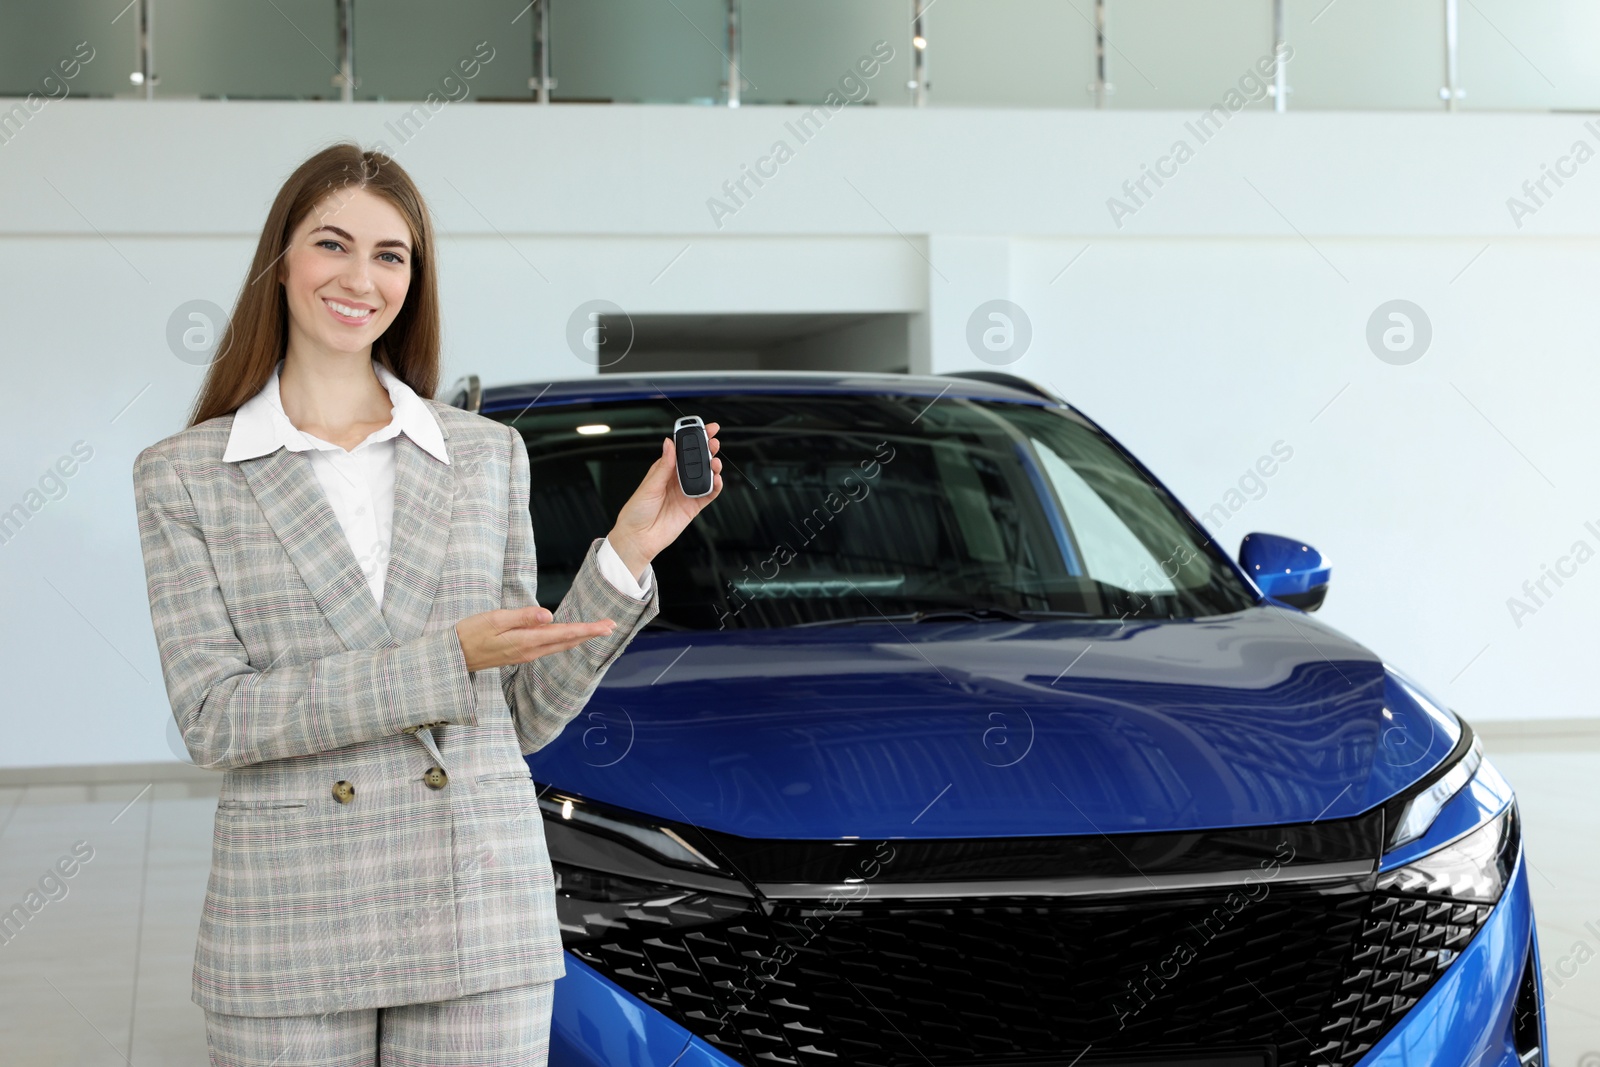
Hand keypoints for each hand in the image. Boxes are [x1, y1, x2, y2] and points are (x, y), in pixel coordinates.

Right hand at [455, 606, 615, 673]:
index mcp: (527, 641)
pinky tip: (569, 636)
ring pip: (560, 645)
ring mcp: (526, 654)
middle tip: (611, 625)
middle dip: (590, 633)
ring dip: (579, 637)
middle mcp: (531, 651)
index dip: (588, 629)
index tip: (607, 626)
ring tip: (596, 630)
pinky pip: (549, 647)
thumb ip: (522, 617)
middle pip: (567, 641)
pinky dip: (564, 640)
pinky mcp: (520, 654)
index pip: (565, 633)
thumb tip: (548, 615)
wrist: (454, 657)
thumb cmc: (471, 633)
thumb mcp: (495, 619)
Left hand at [606, 421, 723, 576]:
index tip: (703, 427)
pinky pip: (709, 494)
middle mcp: (677, 480)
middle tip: (714, 441)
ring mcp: (686, 492)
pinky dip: (716, 486)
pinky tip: (717, 480)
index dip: (693, 438)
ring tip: (715, 462)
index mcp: (664, 470)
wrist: (638, 538)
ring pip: (706, 475)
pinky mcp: (694, 506)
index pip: (682, 450)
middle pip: (697, 460)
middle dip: (707, 449)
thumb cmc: (636, 512)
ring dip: (713, 467)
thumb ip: (664, 465)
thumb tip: (669, 443)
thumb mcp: (649, 485)